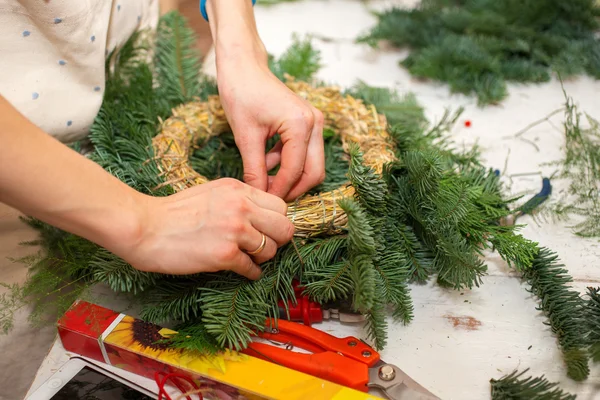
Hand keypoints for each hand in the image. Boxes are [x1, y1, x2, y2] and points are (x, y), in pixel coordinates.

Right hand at [123, 178, 293, 279]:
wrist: (145, 227)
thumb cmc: (174, 212)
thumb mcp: (212, 192)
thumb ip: (238, 199)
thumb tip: (261, 215)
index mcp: (239, 189)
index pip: (281, 205)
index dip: (277, 220)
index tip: (268, 230)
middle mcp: (242, 206)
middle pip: (284, 227)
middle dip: (278, 240)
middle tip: (265, 246)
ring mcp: (235, 230)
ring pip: (271, 249)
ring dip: (263, 258)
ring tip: (248, 258)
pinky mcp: (226, 254)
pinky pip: (253, 268)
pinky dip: (251, 273)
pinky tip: (241, 270)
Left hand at [216, 50, 325, 201]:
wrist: (243, 67)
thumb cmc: (241, 93)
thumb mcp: (245, 137)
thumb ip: (255, 170)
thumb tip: (258, 196)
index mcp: (301, 124)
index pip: (294, 170)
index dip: (279, 191)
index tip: (263, 203)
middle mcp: (314, 123)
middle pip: (314, 172)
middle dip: (293, 189)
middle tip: (270, 200)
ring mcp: (314, 122)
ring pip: (311, 164)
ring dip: (290, 177)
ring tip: (263, 181)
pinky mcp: (308, 123)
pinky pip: (304, 153)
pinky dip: (288, 164)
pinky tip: (266, 163)